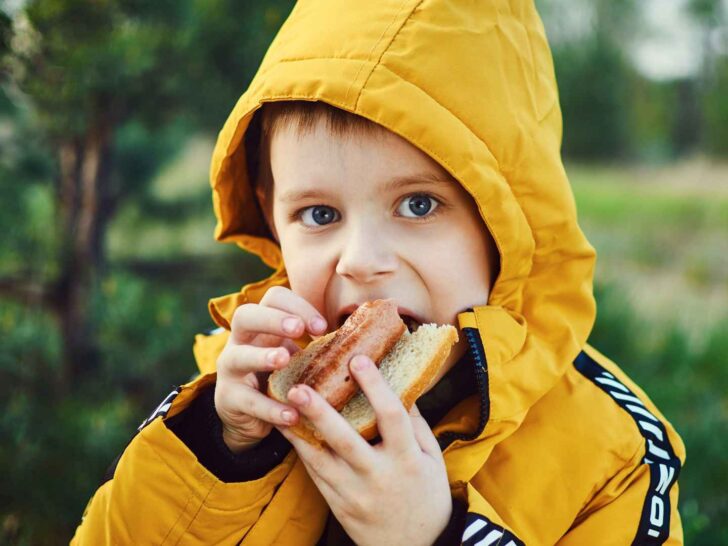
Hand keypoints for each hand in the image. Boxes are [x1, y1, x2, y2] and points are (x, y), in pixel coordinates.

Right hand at [215, 286, 326, 452]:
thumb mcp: (297, 355)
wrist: (248, 415)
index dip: (297, 306)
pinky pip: (247, 401)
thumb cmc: (281, 377)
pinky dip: (270, 408)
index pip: (273, 299)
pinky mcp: (229, 399)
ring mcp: (230, 370)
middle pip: (245, 316)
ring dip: (262, 356)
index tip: (322, 327)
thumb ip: (317, 345)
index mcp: (262, 326)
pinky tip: (292, 413)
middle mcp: (241, 342)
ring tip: (284, 359)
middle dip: (272, 319)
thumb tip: (365, 336)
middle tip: (298, 330)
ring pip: (237, 356)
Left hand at [276, 355, 451, 545]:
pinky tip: (289, 429)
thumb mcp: (432, 459)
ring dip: (298, 431)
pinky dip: (301, 451)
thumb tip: (401, 384)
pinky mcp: (338, 505)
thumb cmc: (428, 497)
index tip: (359, 358)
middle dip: (320, 412)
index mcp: (407, 460)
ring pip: (320, 459)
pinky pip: (315, 475)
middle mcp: (378, 476)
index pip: (391, 417)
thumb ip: (416, 424)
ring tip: (280, 404)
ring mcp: (355, 494)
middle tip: (299, 387)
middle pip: (345, 440)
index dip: (375, 386)